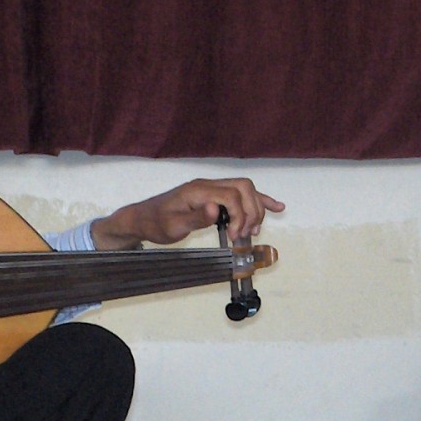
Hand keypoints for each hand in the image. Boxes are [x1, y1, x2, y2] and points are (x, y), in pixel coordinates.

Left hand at [91, 177, 283, 249]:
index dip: (240, 215)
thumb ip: (196, 218)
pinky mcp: (213, 195)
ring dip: (255, 209)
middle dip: (251, 212)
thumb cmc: (156, 223)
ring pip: (245, 189)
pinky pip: (240, 193)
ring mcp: (211, 188)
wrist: (144, 218)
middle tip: (244, 234)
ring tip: (252, 230)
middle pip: (243, 188)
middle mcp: (207, 185)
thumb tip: (216, 209)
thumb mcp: (172, 226)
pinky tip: (275, 207)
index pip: (231, 195)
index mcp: (198, 190)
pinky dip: (259, 200)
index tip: (236, 235)